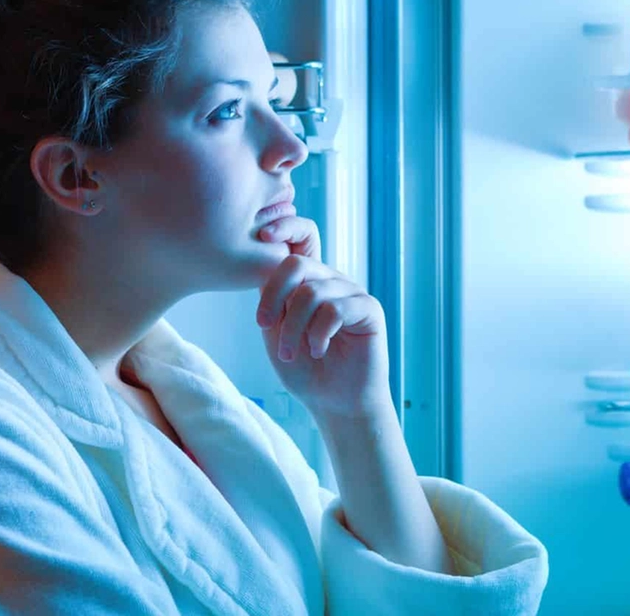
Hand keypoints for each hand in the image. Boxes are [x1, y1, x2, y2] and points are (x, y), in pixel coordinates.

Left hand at [256, 215, 390, 418]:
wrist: (334, 404)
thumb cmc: (305, 370)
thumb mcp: (276, 331)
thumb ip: (270, 299)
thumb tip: (261, 267)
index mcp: (307, 279)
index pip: (301, 237)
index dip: (285, 226)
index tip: (263, 234)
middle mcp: (330, 280)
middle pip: (297, 263)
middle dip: (273, 296)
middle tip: (263, 325)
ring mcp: (351, 292)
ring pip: (311, 292)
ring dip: (293, 328)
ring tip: (291, 354)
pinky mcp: (369, 310)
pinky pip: (335, 309)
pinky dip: (318, 333)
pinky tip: (318, 350)